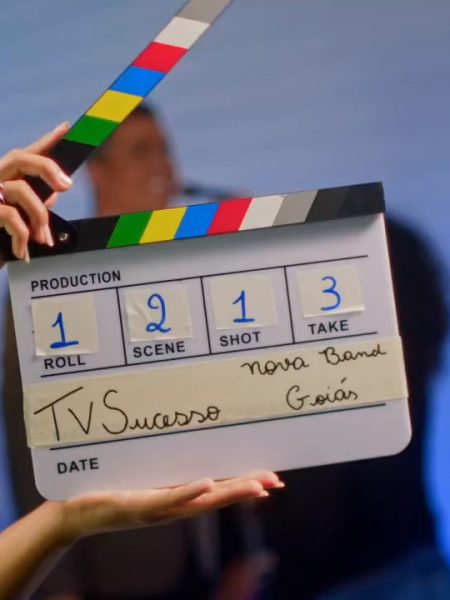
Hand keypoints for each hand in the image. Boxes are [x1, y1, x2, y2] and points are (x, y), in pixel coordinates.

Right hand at [0, 123, 71, 260]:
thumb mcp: (21, 217)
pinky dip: (22, 237)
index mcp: (6, 177)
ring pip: (19, 190)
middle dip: (47, 168)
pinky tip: (23, 252)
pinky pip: (10, 216)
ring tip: (42, 239)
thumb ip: (36, 201)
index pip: (28, 153)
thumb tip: (56, 191)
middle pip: (21, 157)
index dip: (47, 140)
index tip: (67, 128)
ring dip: (39, 217)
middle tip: (66, 186)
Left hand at [55, 471, 282, 545]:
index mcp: (178, 493)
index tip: (270, 477)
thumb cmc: (110, 485)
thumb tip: (185, 435)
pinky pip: (169, 498)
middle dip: (247, 487)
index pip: (219, 486)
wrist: (76, 508)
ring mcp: (160, 507)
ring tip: (256, 485)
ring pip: (202, 500)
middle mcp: (174, 503)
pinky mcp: (141, 505)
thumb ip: (164, 459)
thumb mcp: (143, 469)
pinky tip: (208, 484)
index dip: (245, 482)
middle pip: (218, 495)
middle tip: (274, 481)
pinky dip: (189, 492)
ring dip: (230, 492)